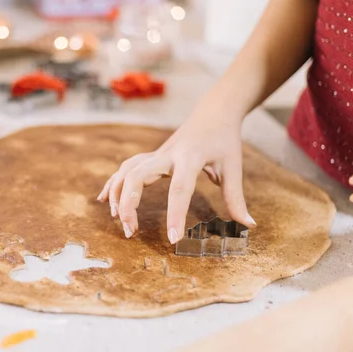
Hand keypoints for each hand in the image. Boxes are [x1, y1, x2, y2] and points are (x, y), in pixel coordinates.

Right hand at [96, 115, 256, 243]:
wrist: (213, 112)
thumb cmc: (223, 140)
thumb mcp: (233, 167)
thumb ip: (236, 198)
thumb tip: (248, 225)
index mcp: (190, 157)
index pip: (180, 189)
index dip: (175, 215)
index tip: (172, 239)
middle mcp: (167, 154)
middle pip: (138, 176)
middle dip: (129, 204)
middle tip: (131, 231)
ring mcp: (155, 154)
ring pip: (126, 171)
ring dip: (117, 195)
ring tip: (118, 220)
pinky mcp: (150, 156)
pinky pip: (125, 169)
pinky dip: (112, 183)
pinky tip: (104, 199)